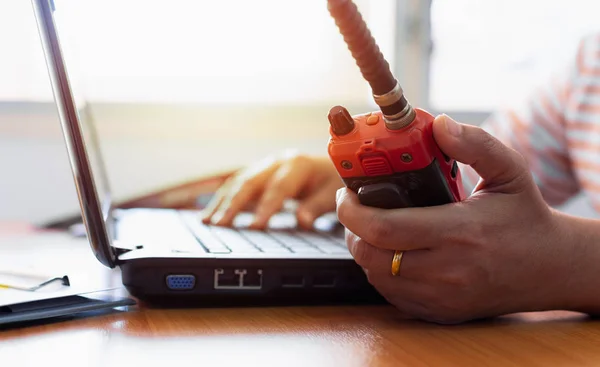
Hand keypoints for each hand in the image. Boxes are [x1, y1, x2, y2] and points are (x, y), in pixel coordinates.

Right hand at [201, 150, 342, 228]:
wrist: (333, 165)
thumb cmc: (333, 181)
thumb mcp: (332, 194)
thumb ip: (316, 207)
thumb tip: (302, 221)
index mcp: (297, 164)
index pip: (278, 188)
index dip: (266, 208)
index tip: (255, 227)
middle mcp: (276, 161)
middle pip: (250, 182)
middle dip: (234, 204)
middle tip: (221, 224)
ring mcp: (265, 166)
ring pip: (238, 182)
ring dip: (222, 201)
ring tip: (208, 222)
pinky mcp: (258, 173)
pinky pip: (236, 185)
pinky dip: (222, 199)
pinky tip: (210, 215)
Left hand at [336, 114, 574, 323]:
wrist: (551, 268)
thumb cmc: (525, 218)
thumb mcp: (509, 171)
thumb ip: (474, 144)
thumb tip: (439, 125)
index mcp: (460, 231)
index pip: (384, 226)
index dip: (352, 210)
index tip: (347, 194)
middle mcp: (447, 270)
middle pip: (370, 255)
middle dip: (351, 229)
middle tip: (356, 209)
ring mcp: (442, 296)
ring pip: (375, 276)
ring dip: (364, 250)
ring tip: (373, 227)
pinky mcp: (440, 311)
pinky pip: (391, 294)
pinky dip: (381, 272)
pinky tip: (392, 252)